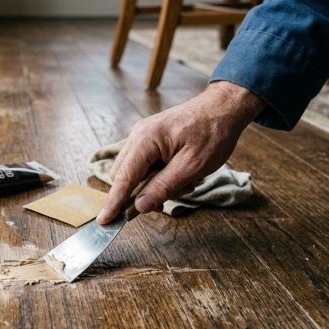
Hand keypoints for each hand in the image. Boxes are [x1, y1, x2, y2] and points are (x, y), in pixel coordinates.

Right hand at [96, 81, 264, 223]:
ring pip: (132, 171)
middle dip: (137, 194)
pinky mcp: (150, 139)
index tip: (103, 221)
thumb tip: (139, 206)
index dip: (113, 202)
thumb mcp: (192, 166)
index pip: (123, 178)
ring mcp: (142, 136)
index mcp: (146, 140)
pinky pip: (142, 164)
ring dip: (149, 185)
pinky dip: (155, 176)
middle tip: (165, 200)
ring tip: (181, 183)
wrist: (224, 107)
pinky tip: (176, 175)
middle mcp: (138, 136)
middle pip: (122, 175)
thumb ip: (163, 187)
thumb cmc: (213, 133)